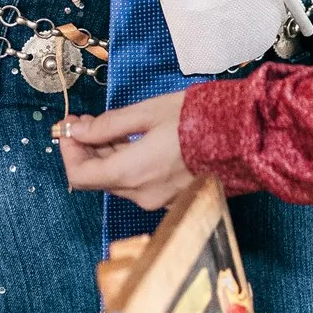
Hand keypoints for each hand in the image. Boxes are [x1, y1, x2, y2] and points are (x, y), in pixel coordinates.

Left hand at [57, 91, 195, 209]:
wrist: (244, 137)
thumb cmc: (200, 119)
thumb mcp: (147, 112)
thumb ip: (108, 125)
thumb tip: (77, 130)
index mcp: (132, 173)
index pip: (79, 175)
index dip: (67, 150)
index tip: (67, 127)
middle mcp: (142, 194)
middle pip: (97, 178)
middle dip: (85, 149)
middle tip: (84, 120)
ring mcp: (158, 200)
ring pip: (117, 180)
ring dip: (105, 154)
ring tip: (106, 124)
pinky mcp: (171, 196)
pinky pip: (137, 182)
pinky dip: (126, 162)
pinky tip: (130, 139)